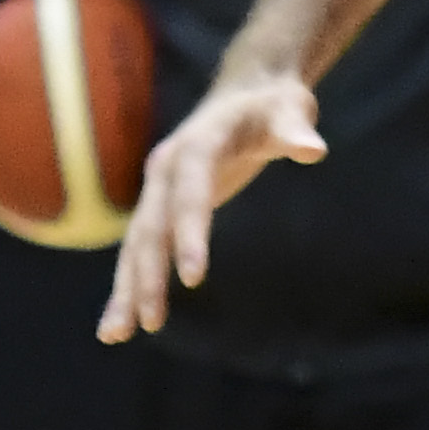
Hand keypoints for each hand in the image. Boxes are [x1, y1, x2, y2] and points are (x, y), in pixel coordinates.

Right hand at [99, 69, 324, 341]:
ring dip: (126, 289)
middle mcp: (167, 168)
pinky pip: (142, 249)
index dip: (190, 233)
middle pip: (152, 226)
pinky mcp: (163, 207)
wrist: (247, 94)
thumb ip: (296, 130)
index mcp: (197, 144)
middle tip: (152, 321)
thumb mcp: (291, 110)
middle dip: (149, 274)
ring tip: (115, 335)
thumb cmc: (274, 106)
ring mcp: (160, 189)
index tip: (194, 278)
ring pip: (136, 244)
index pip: (190, 192)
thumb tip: (313, 149)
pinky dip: (132, 284)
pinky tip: (125, 323)